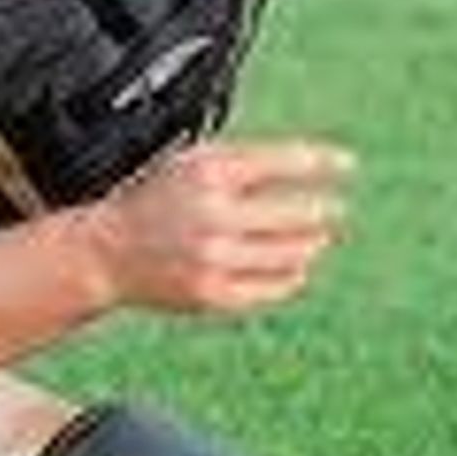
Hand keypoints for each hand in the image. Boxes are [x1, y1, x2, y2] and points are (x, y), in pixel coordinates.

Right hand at [93, 139, 352, 316]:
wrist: (108, 252)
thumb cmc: (158, 200)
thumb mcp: (195, 163)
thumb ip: (247, 162)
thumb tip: (314, 164)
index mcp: (208, 172)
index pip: (283, 162)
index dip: (322, 163)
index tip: (347, 165)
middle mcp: (212, 214)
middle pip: (296, 214)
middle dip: (322, 211)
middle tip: (335, 210)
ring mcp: (212, 257)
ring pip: (290, 254)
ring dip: (312, 245)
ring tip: (318, 240)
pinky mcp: (211, 293)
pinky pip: (271, 289)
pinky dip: (290, 277)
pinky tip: (297, 268)